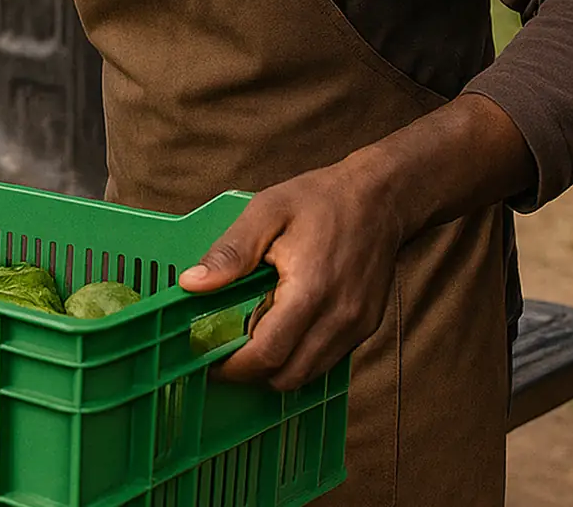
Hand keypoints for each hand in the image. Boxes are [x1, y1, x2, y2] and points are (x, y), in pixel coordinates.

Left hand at [178, 155, 406, 392]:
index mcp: (309, 290)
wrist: (381, 197)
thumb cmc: (321, 200)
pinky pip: (327, 360)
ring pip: (308, 375)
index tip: (209, 362)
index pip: (267, 353)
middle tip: (227, 352)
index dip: (233, 368)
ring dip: (277, 367)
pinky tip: (286, 328)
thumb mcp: (266, 211)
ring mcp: (356, 325)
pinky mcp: (366, 327)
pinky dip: (301, 356)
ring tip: (256, 337)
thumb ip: (230, 252)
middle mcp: (338, 316)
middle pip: (287, 376)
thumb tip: (192, 284)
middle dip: (251, 373)